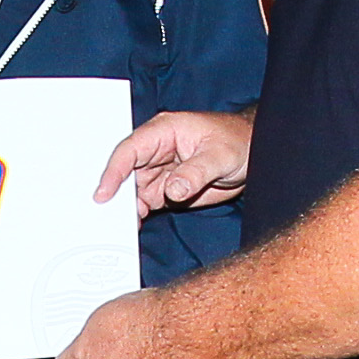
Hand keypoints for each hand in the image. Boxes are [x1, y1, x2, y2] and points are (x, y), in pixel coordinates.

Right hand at [99, 108, 252, 213]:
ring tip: (120, 227)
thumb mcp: (220, 155)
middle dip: (115, 195)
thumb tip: (173, 190)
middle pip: (125, 173)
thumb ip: (196, 172)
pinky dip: (137, 216)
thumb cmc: (238, 142)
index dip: (113, 171)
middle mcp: (155, 152)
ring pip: (131, 192)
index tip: (103, 194)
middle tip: (108, 218)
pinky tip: (133, 226)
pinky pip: (144, 204)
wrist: (254, 157)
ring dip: (125, 209)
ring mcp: (159, 172)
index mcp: (163, 131)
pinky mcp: (165, 191)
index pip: (130, 150)